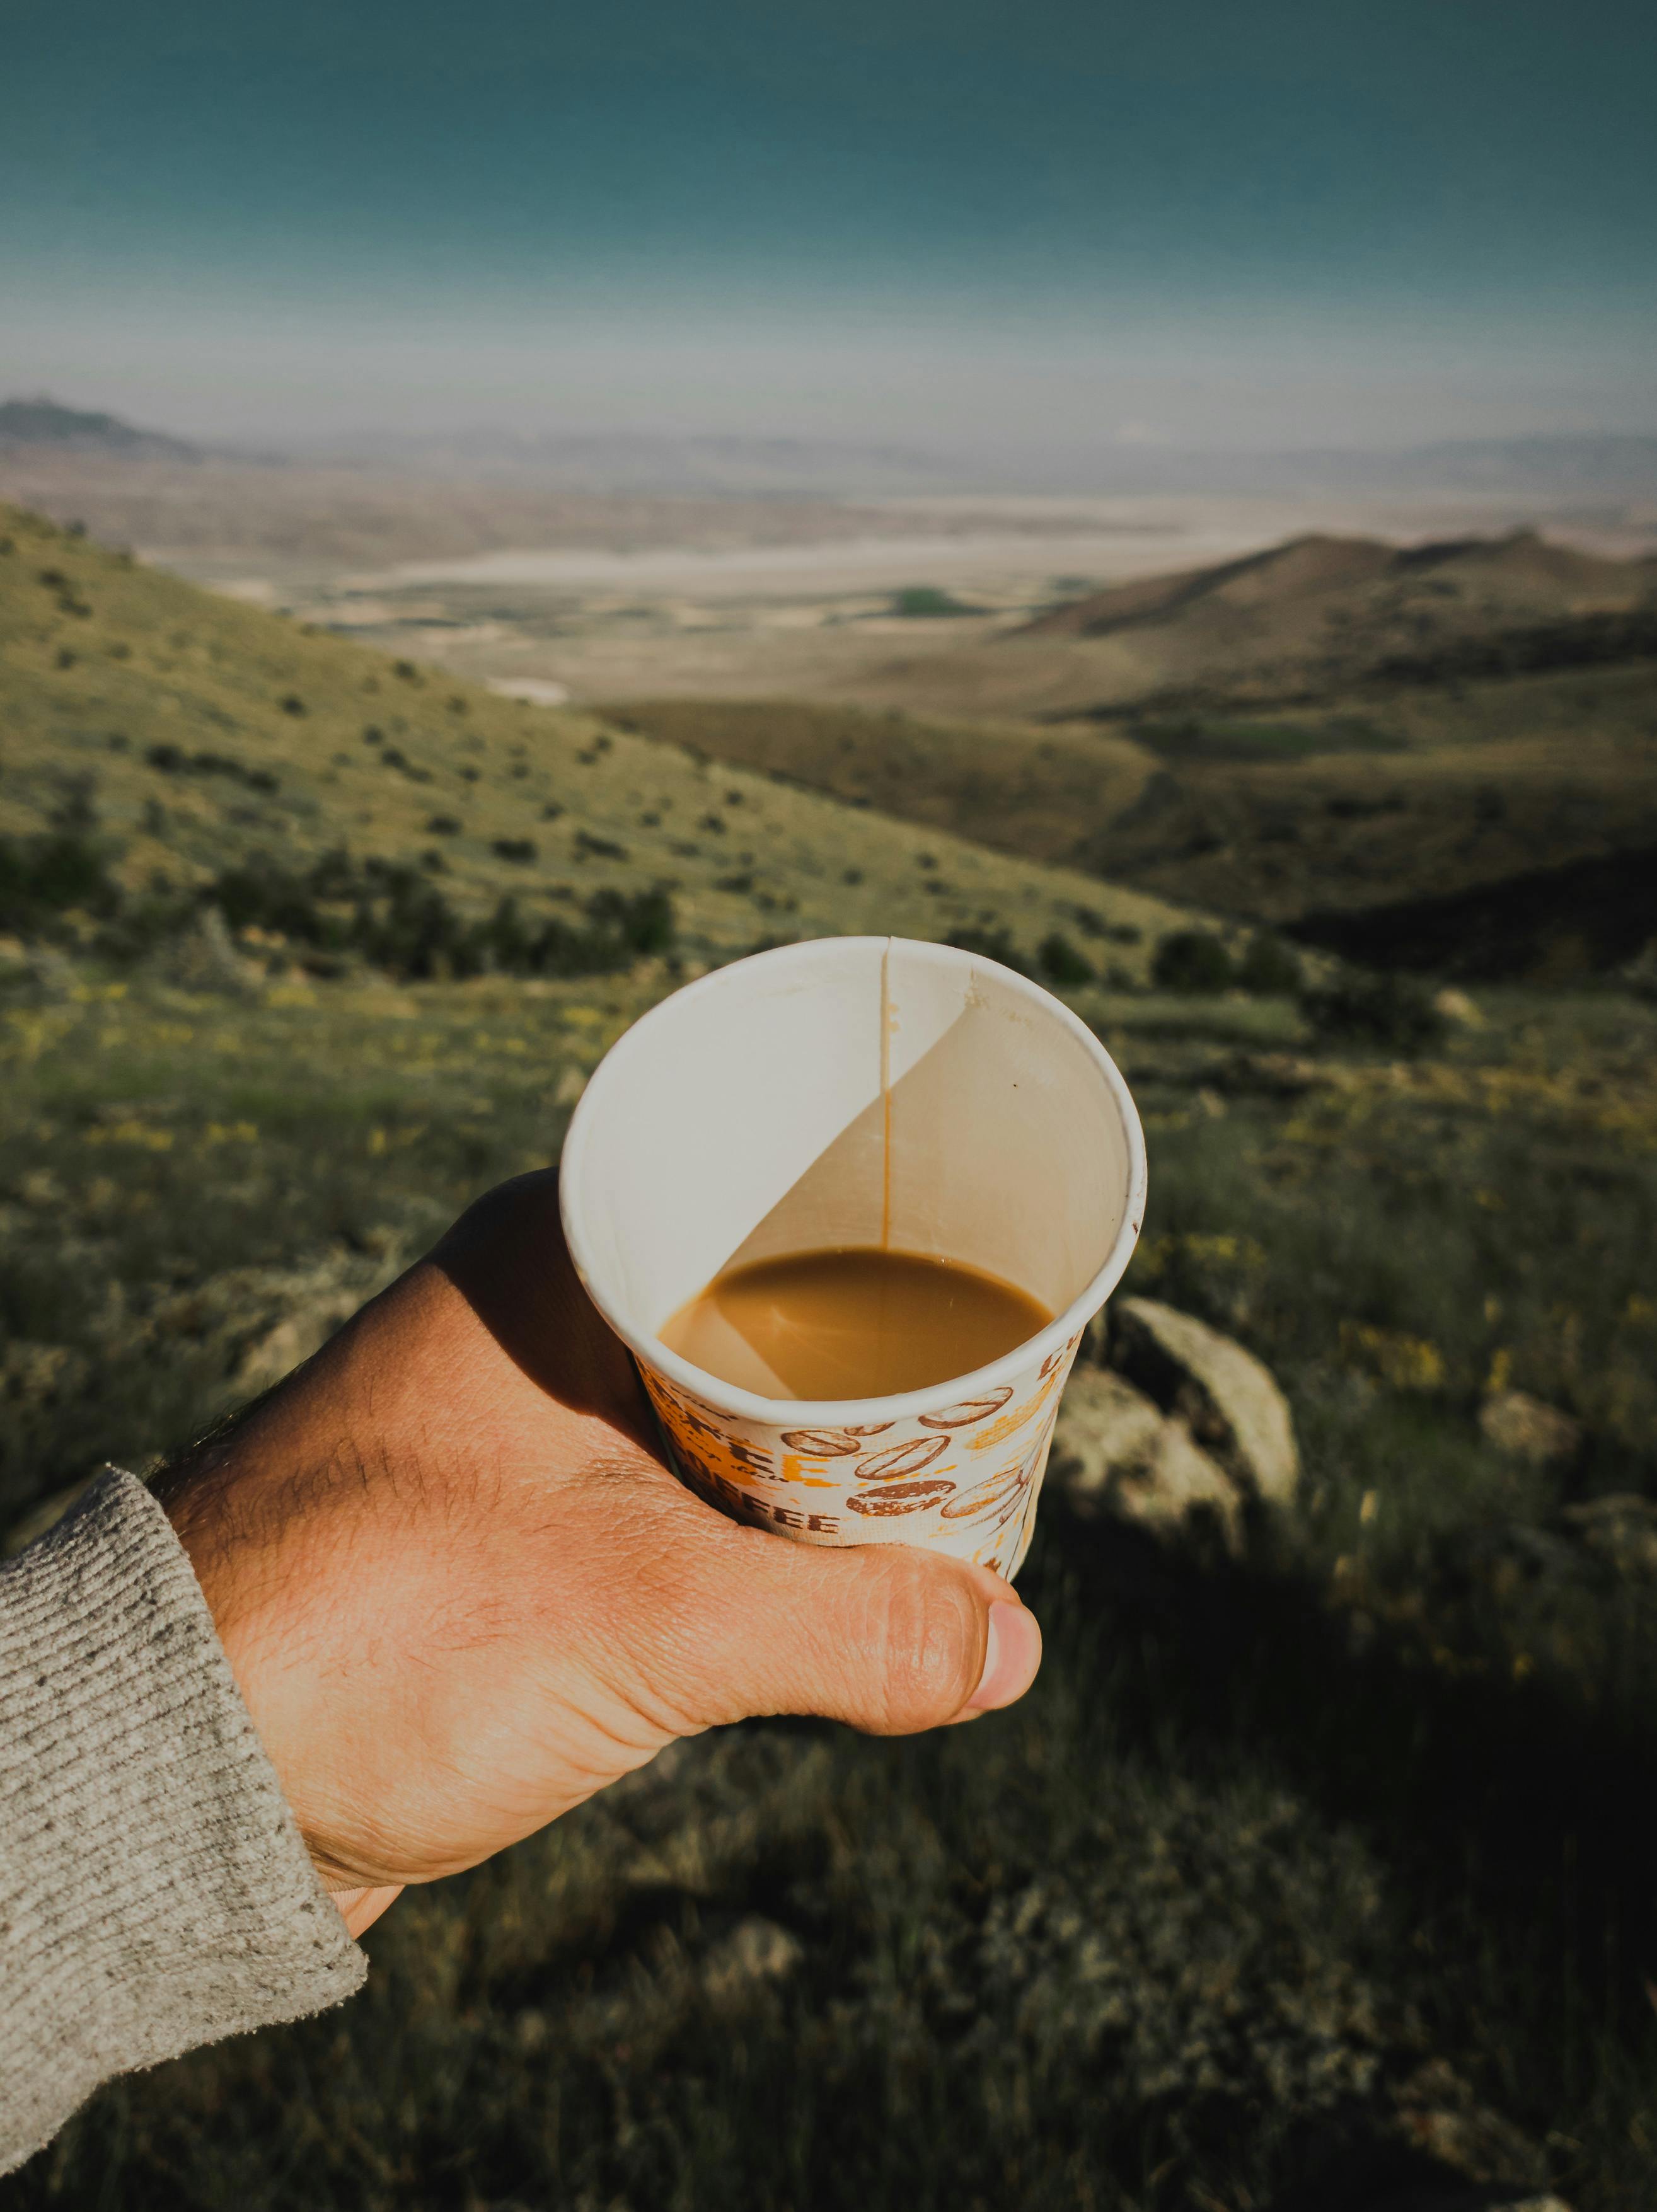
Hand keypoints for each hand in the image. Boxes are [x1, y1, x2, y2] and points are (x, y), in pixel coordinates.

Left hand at [155, 1173, 1041, 1937]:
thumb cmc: (383, 1633)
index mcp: (550, 1256)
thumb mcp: (651, 1619)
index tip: (986, 1279)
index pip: (760, 1196)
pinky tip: (806, 1577)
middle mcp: (528, 1315)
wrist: (179, 1777)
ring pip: (708, 1415)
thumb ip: (847, 1626)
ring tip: (927, 1504)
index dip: (886, 1236)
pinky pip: (661, 1497)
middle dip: (867, 1377)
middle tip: (988, 1415)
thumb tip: (1013, 1649)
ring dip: (804, 1469)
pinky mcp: (498, 1526)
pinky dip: (739, 1531)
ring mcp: (508, 1422)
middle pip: (752, 1313)